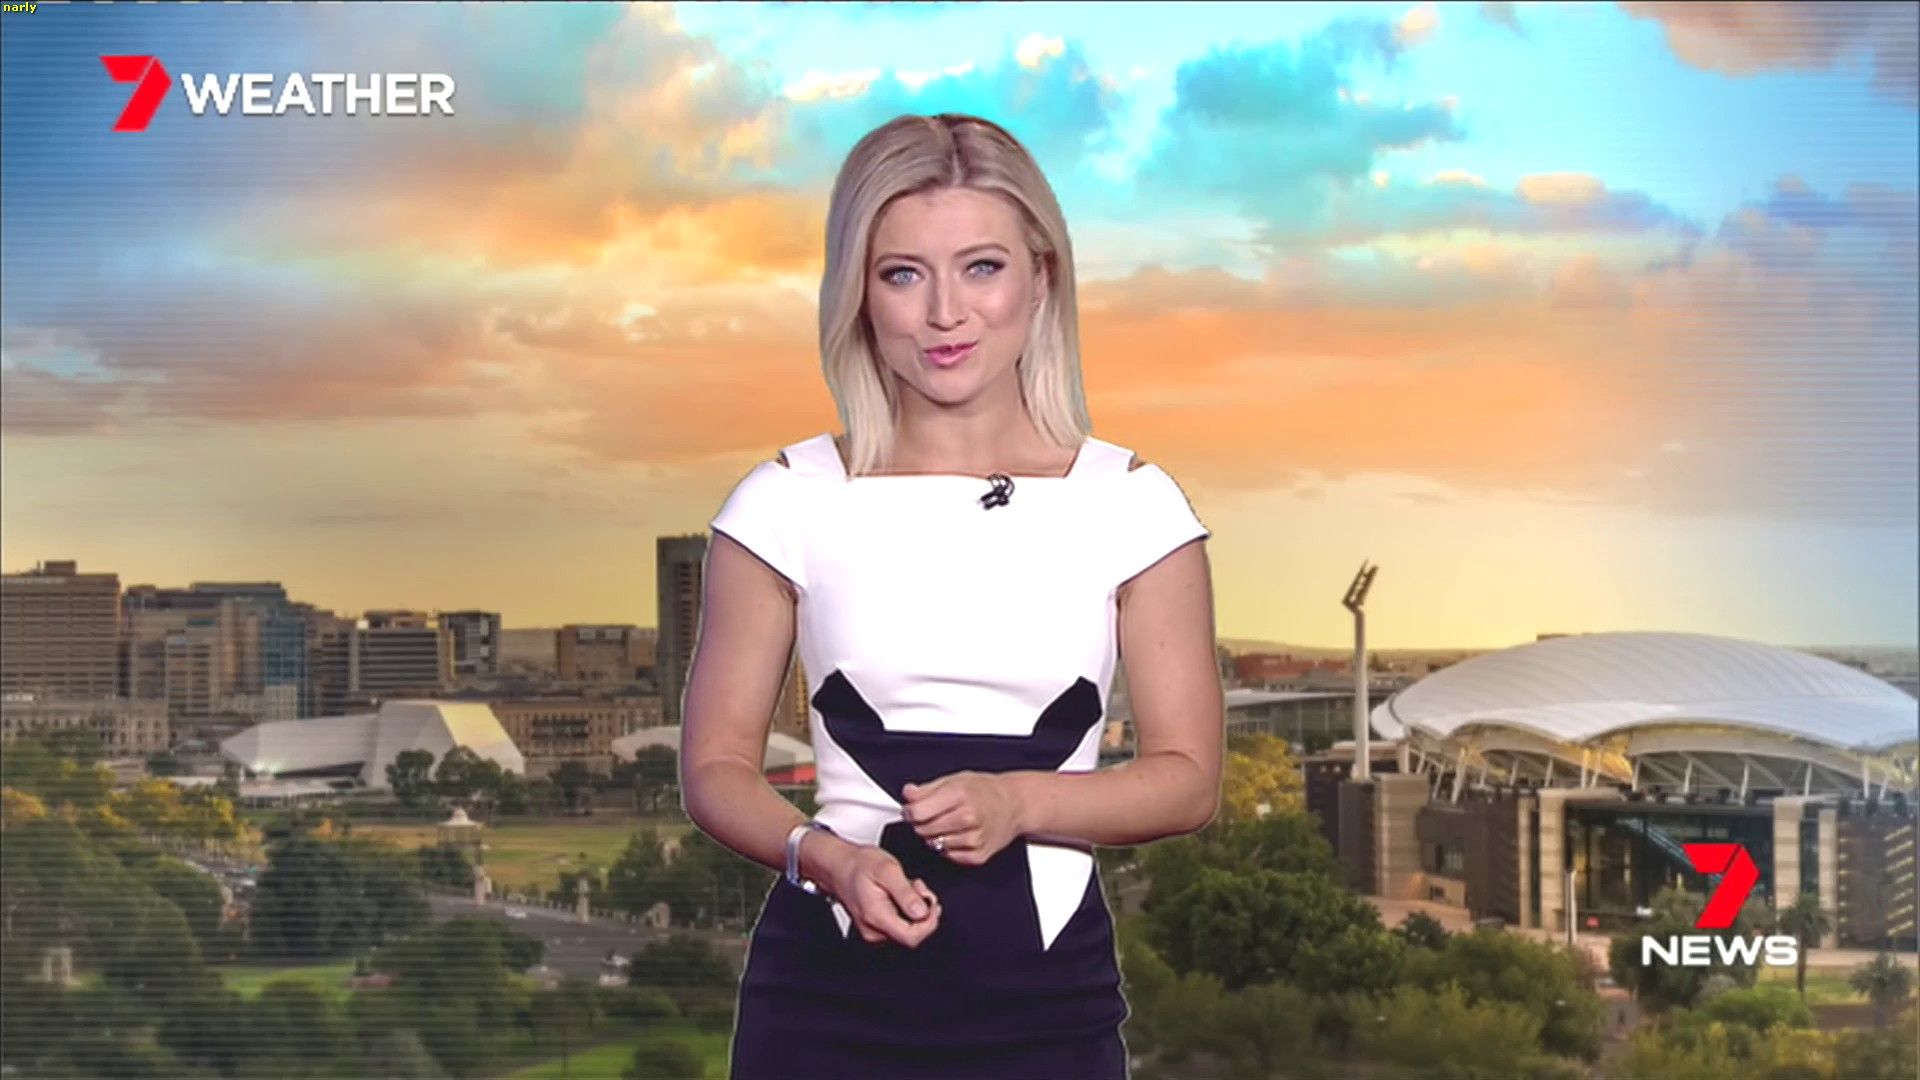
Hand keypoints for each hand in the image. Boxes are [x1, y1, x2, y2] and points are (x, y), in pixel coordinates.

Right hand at [810, 834, 941, 947]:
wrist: (838, 865)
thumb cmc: (859, 864)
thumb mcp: (888, 869)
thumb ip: (905, 893)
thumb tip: (922, 912)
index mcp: (876, 917)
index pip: (912, 938)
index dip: (929, 922)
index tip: (930, 902)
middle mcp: (874, 931)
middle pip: (912, 935)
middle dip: (923, 912)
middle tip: (917, 887)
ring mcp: (873, 932)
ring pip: (907, 930)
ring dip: (915, 910)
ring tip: (907, 887)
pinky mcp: (875, 928)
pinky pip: (899, 926)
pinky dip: (906, 911)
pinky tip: (901, 895)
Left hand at [902, 771, 1024, 866]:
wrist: (1013, 805)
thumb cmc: (985, 790)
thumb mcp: (954, 779)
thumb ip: (927, 789)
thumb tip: (908, 794)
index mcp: (960, 794)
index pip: (917, 812)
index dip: (910, 811)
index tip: (912, 809)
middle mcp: (968, 817)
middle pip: (923, 830)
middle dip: (921, 823)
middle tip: (932, 815)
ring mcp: (974, 838)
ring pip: (934, 844)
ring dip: (934, 836)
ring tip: (948, 823)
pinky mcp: (978, 855)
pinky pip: (949, 856)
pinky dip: (948, 847)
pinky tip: (958, 834)